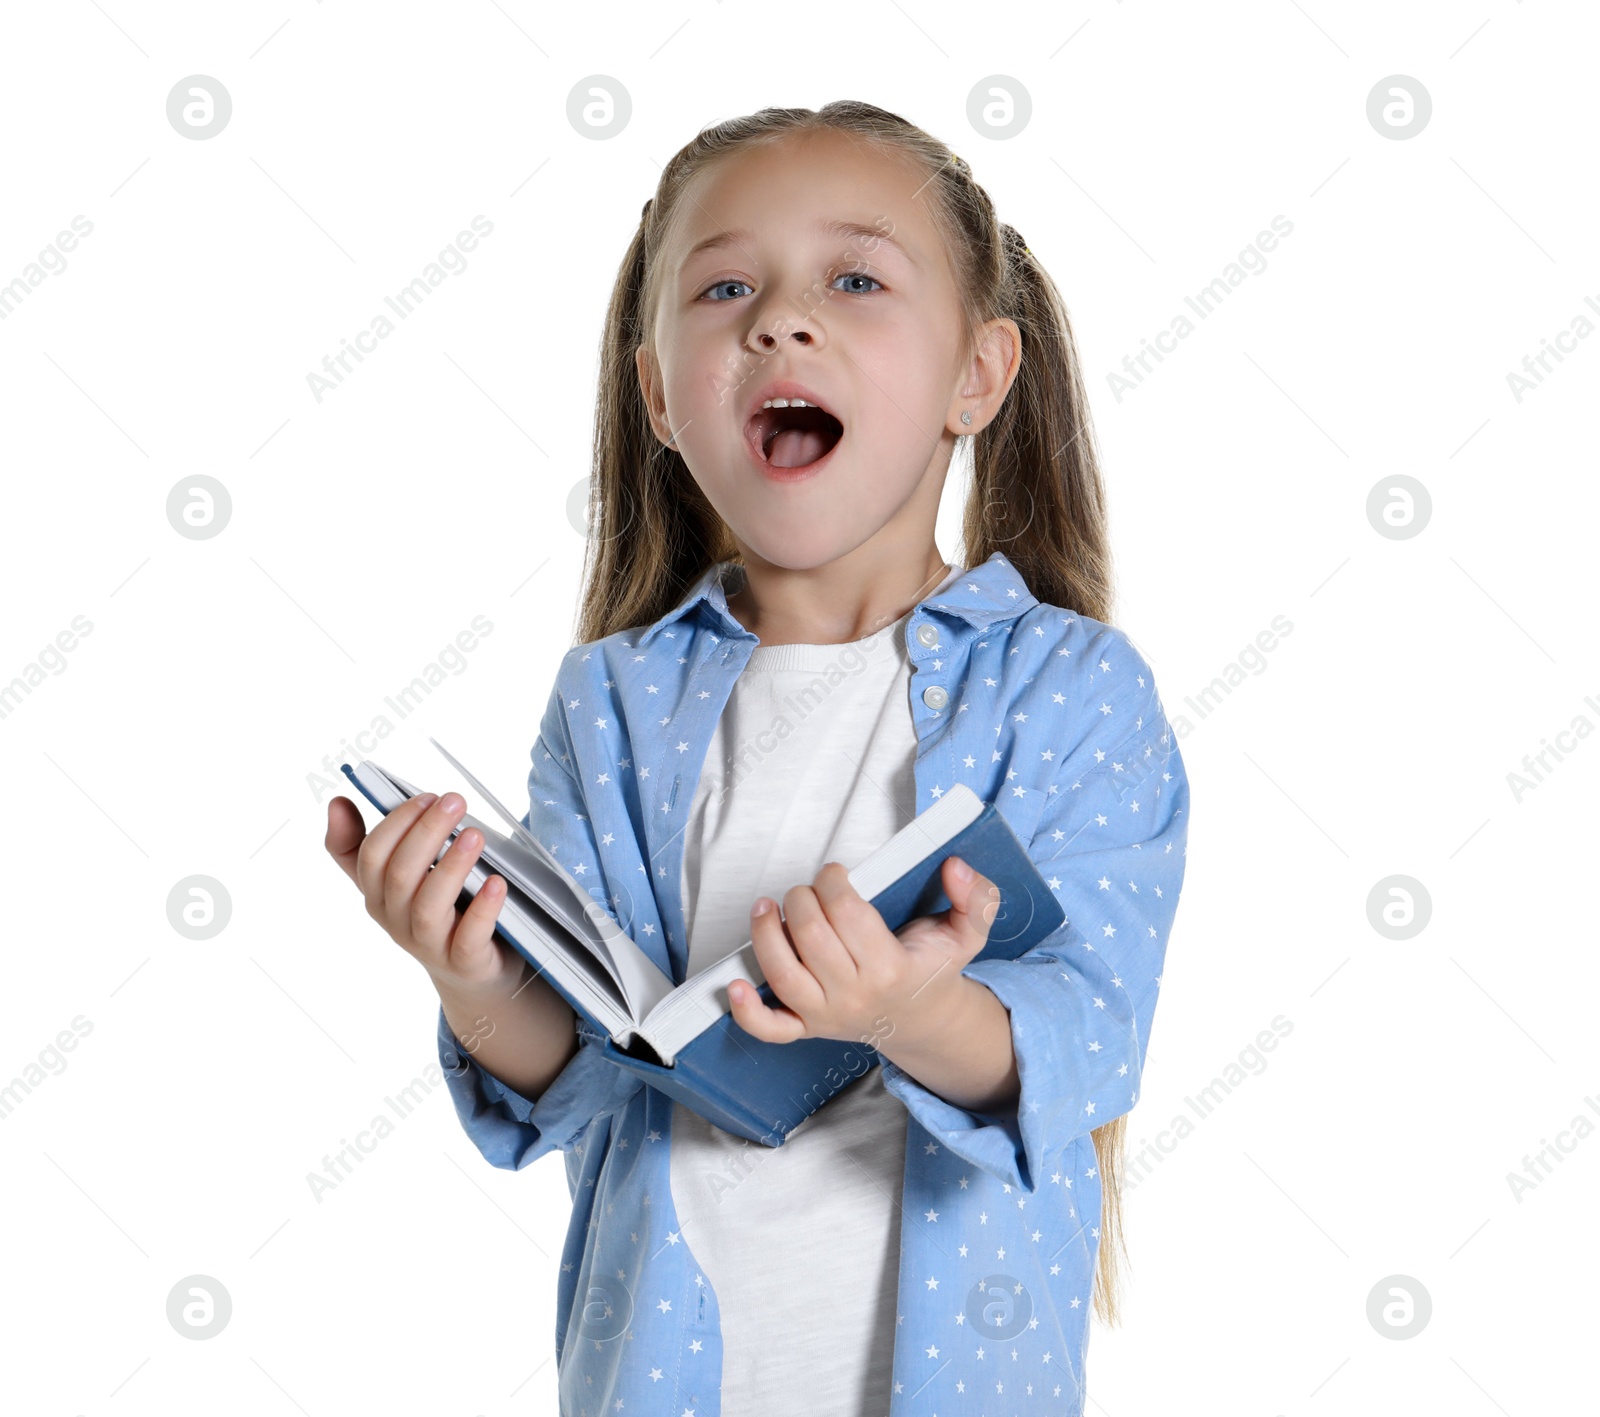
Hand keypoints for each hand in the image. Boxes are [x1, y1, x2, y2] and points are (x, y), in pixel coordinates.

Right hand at [324, 791, 526, 1003]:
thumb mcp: (396, 881)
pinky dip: (483, 909)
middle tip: (455, 801)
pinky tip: (497, 882)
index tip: (426, 796)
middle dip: (427, 832)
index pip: (372, 856)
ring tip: (475, 834)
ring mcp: (429, 945)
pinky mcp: (463, 962)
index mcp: (377, 895)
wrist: (470, 971)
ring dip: (452, 866)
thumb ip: (363, 846)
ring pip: (429, 905)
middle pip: (400, 874)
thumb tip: (337, 803)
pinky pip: (469, 937)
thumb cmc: (435, 911)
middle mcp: (396, 921)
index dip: (397, 822)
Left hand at [727, 855, 1000, 1046]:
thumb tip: (956, 866)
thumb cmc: (932, 969)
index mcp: (890, 970)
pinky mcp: (806, 1028)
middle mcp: (854, 995)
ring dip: (765, 934)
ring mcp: (826, 1015)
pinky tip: (733, 984)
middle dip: (802, 898)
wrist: (921, 1020)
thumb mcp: (968, 933)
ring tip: (766, 907)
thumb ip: (976, 897)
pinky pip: (770, 1028)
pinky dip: (746, 1011)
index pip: (848, 915)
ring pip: (782, 974)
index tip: (836, 872)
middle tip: (810, 888)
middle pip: (811, 937)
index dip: (834, 882)